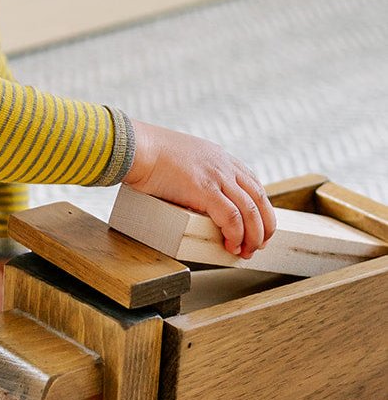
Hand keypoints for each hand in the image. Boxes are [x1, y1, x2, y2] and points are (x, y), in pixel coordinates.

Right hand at [123, 120, 275, 257]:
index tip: (257, 226)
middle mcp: (224, 166)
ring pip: (251, 211)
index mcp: (219, 158)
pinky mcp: (205, 190)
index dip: (260, 209)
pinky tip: (231, 245)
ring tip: (246, 251)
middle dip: (264, 226)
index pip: (253, 185)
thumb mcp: (180, 159)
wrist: (135, 148)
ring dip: (252, 236)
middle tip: (258, 244)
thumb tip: (187, 194)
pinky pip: (232, 218)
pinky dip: (236, 235)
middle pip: (259, 199)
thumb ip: (192, 174)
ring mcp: (217, 177)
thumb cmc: (147, 154)